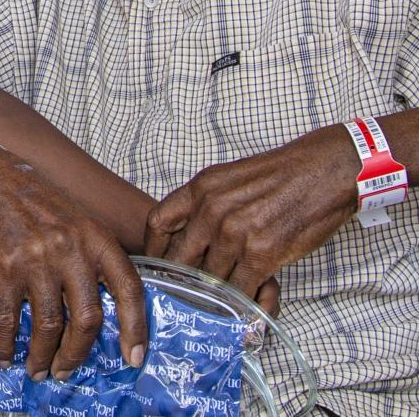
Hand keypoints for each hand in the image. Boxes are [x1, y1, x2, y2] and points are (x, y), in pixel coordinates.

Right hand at [0, 144, 146, 381]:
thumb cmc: (39, 202)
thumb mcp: (80, 221)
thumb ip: (95, 259)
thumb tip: (104, 315)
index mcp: (96, 237)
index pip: (128, 288)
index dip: (136, 328)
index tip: (133, 358)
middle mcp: (70, 250)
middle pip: (87, 320)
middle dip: (77, 355)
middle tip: (67, 371)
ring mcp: (35, 260)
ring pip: (48, 327)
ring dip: (42, 357)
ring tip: (38, 369)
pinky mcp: (4, 268)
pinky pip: (7, 319)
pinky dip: (6, 345)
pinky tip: (6, 355)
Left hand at [144, 124, 359, 300]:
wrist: (322, 172)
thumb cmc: (279, 175)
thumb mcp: (228, 178)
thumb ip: (204, 203)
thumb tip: (189, 234)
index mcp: (200, 188)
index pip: (158, 222)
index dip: (154, 249)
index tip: (157, 263)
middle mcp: (211, 211)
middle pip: (179, 257)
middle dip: (179, 279)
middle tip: (184, 292)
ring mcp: (235, 234)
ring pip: (209, 278)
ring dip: (214, 294)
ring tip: (216, 302)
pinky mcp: (261, 254)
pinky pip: (239, 289)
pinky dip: (240, 301)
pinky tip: (242, 305)